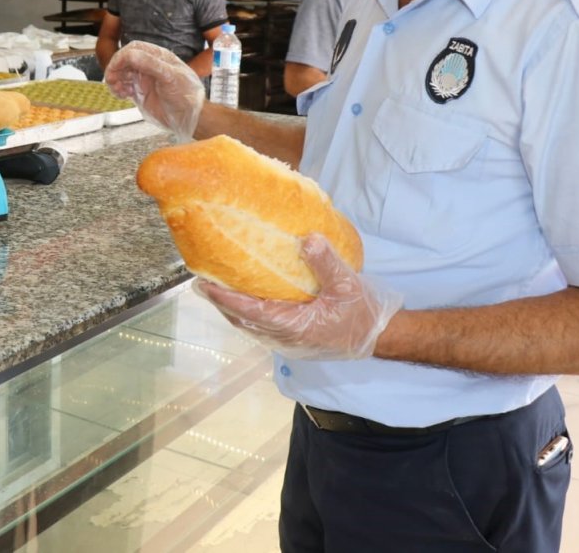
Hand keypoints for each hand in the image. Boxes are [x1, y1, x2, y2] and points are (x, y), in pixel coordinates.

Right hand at [104, 41, 204, 140]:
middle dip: (116, 68)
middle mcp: (150, 66)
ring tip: (117, 90)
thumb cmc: (186, 95)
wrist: (189, 118)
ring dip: (115, 79)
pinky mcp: (140, 93)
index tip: (115, 67)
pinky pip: (123, 87)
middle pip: (125, 60)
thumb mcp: (170, 77)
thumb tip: (130, 54)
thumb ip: (151, 64)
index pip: (135, 49)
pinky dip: (118, 89)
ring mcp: (144, 79)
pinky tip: (122, 95)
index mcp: (159, 57)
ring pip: (122, 74)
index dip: (123, 56)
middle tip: (111, 79)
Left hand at [195, 234, 402, 359]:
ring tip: (214, 285)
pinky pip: (260, 324)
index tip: (204, 284)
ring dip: (230, 306)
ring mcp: (286, 339)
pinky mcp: (291, 337)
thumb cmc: (362, 313)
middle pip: (242, 319)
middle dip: (220, 301)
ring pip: (249, 324)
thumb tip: (308, 239)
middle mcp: (284, 336)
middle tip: (200, 280)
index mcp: (294, 325)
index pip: (250, 311)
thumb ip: (326, 262)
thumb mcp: (348, 284)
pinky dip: (245, 310)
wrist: (377, 337)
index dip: (224, 298)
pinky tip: (243, 295)